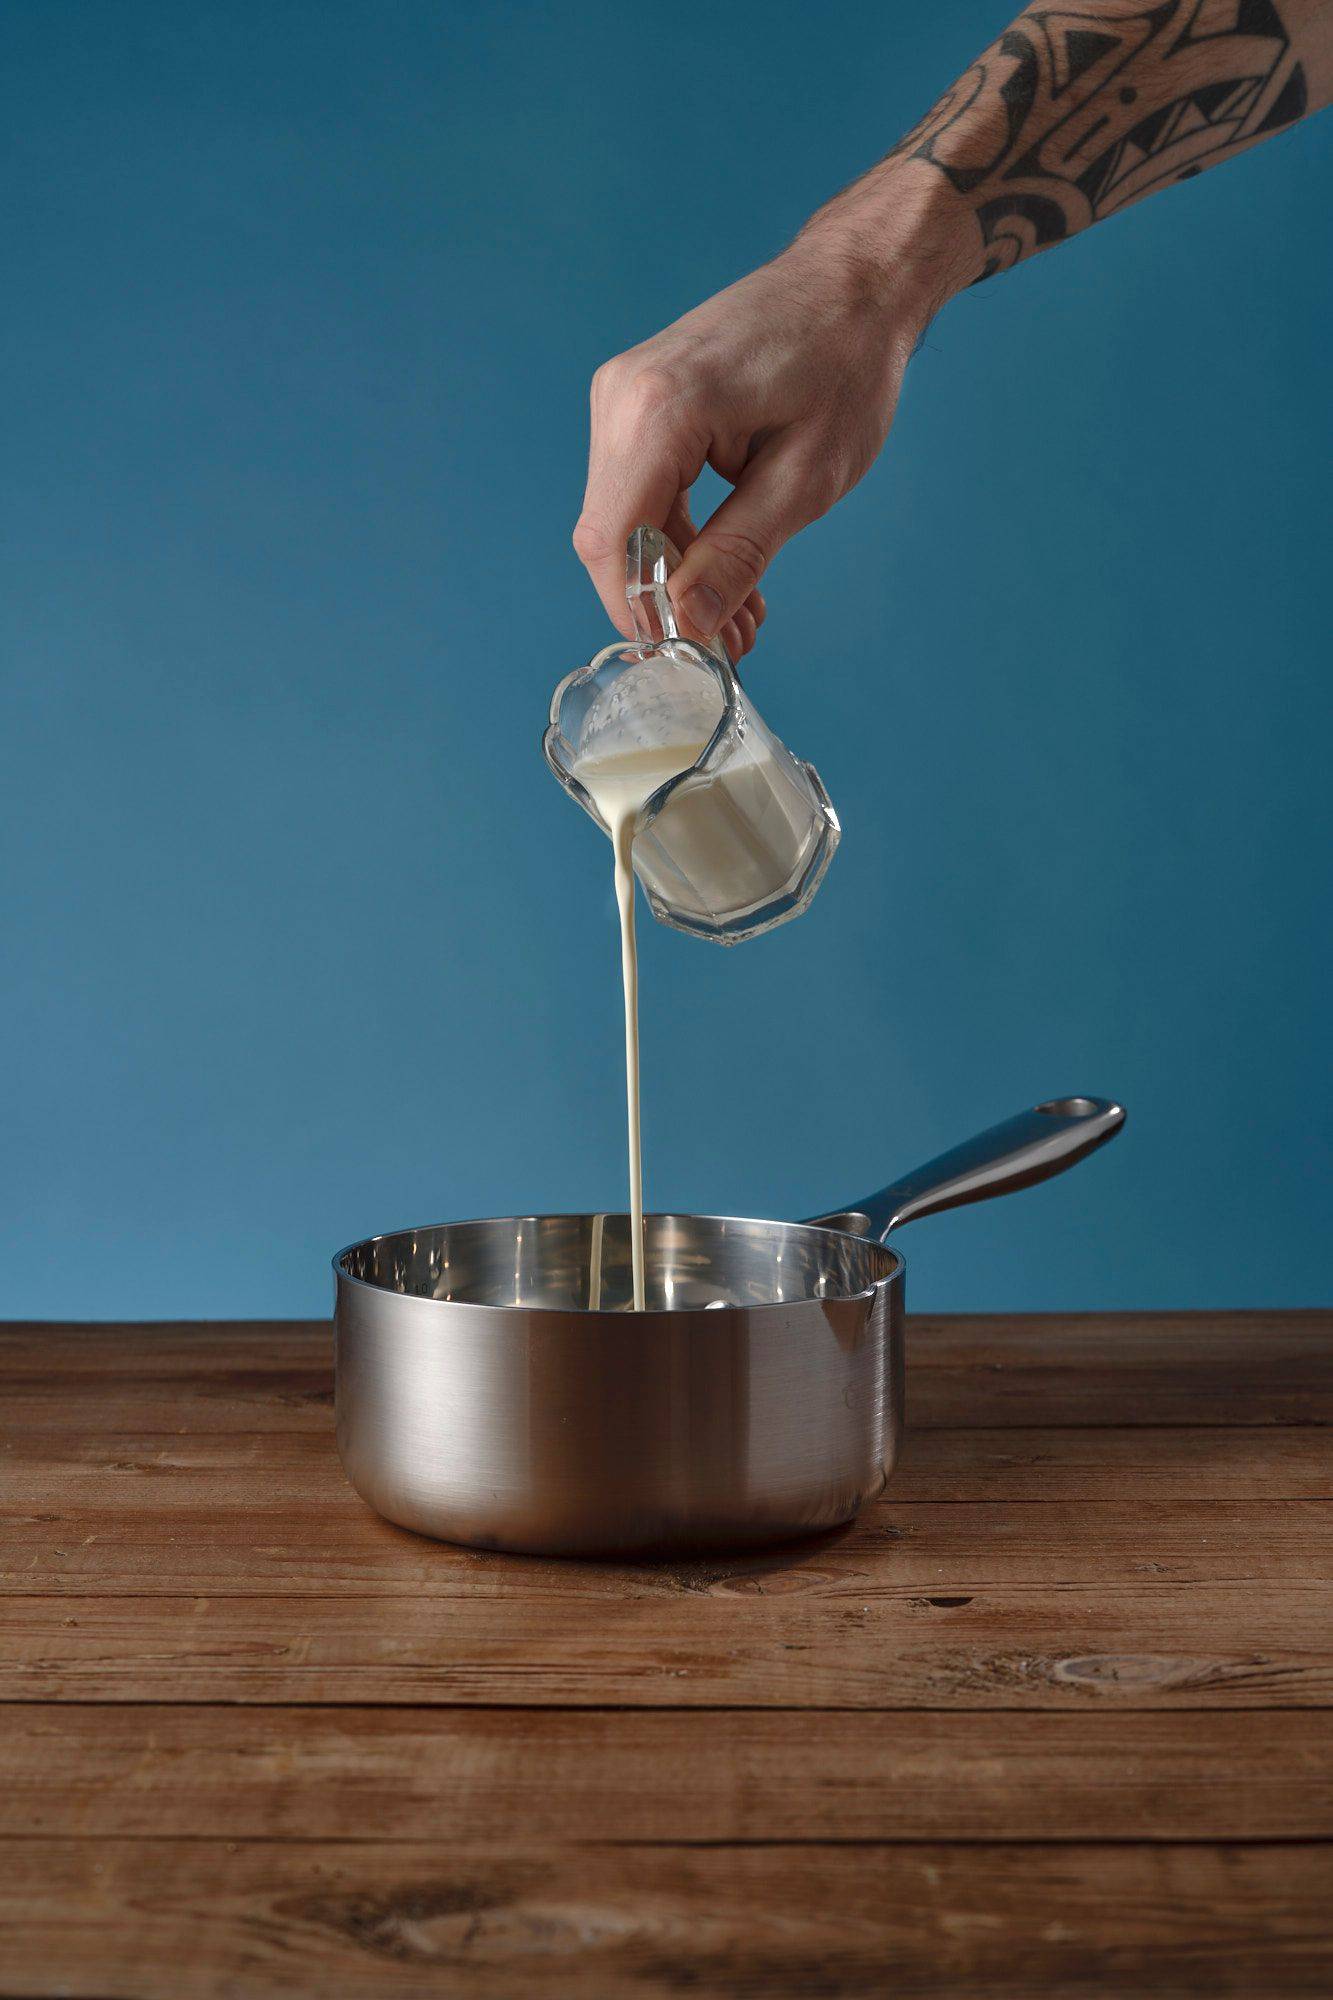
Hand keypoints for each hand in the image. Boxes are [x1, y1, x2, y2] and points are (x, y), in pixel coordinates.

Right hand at [573, 188, 969, 658]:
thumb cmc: (845, 362)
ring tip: (742, 620)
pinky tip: (728, 574)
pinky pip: (641, 493)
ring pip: (625, 523)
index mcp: (659, 409)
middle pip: (612, 538)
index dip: (642, 611)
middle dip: (663, 603)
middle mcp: (622, 398)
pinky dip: (679, 540)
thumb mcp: (806, 478)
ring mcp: (624, 397)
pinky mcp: (638, 403)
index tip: (688, 655)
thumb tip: (689, 623)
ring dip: (676, 578)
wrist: (854, 281)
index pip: (615, 541)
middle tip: (729, 648)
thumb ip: (739, 553)